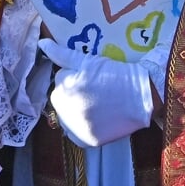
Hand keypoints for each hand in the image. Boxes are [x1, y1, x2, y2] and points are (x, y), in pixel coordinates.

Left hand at [38, 38, 164, 147]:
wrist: (142, 95)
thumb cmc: (115, 74)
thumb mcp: (87, 60)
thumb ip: (61, 54)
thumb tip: (42, 44)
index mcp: (62, 91)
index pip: (61, 80)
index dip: (77, 76)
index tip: (93, 76)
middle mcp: (65, 113)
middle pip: (62, 99)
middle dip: (74, 93)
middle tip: (96, 89)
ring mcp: (76, 129)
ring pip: (67, 116)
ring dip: (76, 110)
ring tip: (98, 103)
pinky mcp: (86, 141)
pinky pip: (76, 134)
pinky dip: (82, 127)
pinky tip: (97, 117)